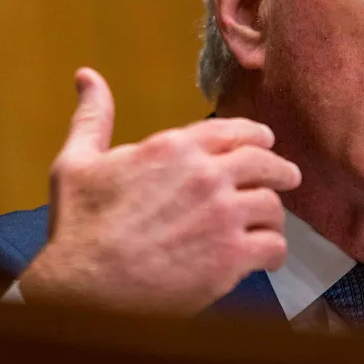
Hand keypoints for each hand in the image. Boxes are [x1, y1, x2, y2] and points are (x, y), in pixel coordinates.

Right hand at [17, 67, 300, 314]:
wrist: (84, 289)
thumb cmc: (78, 227)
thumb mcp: (76, 161)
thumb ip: (93, 117)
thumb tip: (86, 75)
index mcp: (173, 147)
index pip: (234, 131)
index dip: (255, 136)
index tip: (265, 142)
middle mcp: (206, 175)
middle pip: (265, 163)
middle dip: (279, 170)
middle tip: (287, 178)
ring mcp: (223, 216)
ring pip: (273, 206)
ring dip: (273, 215)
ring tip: (270, 224)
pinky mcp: (231, 258)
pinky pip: (274, 247)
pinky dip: (274, 252)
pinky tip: (266, 258)